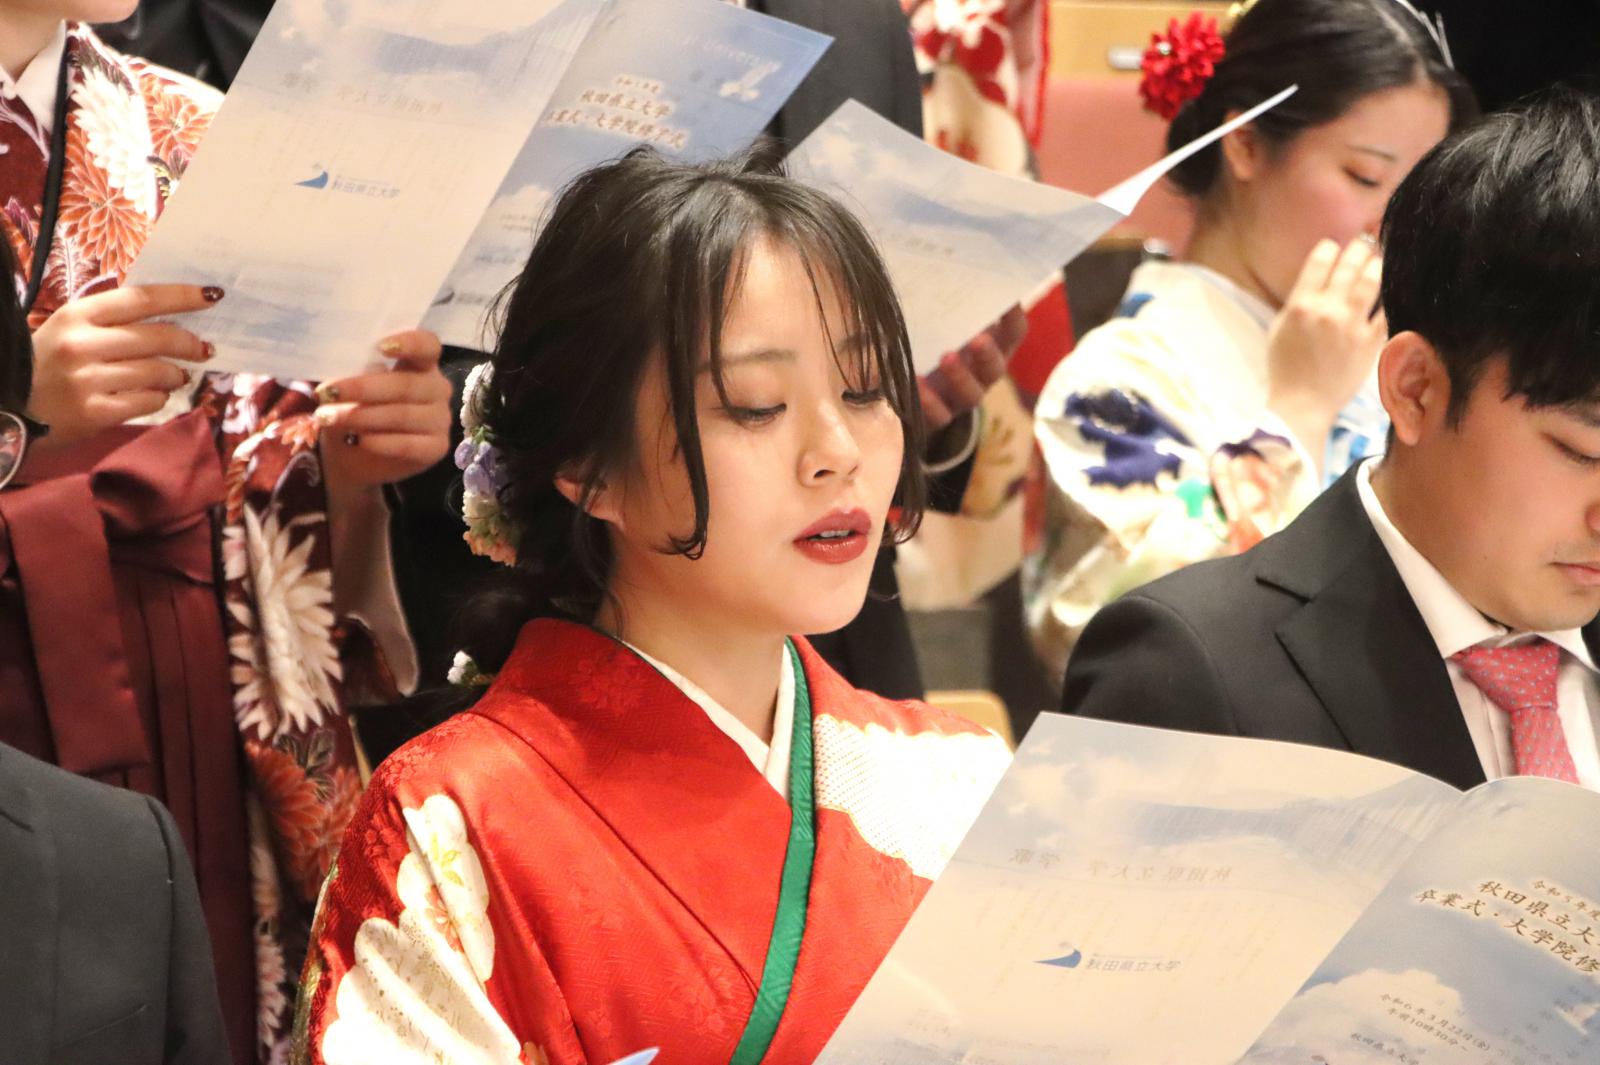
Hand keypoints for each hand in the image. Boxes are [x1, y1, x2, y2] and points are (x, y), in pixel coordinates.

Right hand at [27, 284, 219, 446]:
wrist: (9, 408)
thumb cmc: (46, 364)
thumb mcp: (68, 329)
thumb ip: (111, 320)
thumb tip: (172, 316)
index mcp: (76, 315)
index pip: (141, 298)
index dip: (181, 296)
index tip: (211, 296)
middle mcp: (81, 344)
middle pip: (157, 337)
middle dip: (190, 343)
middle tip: (204, 349)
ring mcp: (87, 380)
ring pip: (157, 372)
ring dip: (175, 374)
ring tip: (176, 376)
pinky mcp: (94, 413)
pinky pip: (148, 401)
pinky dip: (159, 397)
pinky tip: (154, 395)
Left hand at [314, 330, 450, 487]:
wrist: (357, 455)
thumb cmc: (357, 408)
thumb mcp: (352, 384)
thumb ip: (353, 370)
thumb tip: (335, 363)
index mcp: (421, 363)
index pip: (428, 346)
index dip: (410, 343)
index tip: (381, 347)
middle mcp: (437, 389)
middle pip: (405, 385)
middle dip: (362, 388)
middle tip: (327, 393)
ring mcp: (440, 420)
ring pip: (401, 415)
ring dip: (361, 416)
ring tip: (328, 418)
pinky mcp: (436, 448)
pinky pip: (407, 444)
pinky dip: (378, 442)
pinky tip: (356, 440)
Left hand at [918, 304, 1027, 433]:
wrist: (911, 393)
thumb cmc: (931, 343)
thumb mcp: (938, 322)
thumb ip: (939, 302)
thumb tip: (927, 261)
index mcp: (990, 347)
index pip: (1013, 333)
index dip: (1014, 318)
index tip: (1009, 298)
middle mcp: (981, 374)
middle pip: (995, 367)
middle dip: (988, 353)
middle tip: (978, 339)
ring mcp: (960, 399)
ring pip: (971, 394)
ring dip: (960, 376)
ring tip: (946, 358)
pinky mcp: (937, 417)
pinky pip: (938, 414)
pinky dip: (927, 400)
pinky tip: (915, 381)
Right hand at [1265, 237, 1386, 455]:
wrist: (1303, 404)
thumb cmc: (1285, 368)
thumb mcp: (1280, 328)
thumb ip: (1299, 301)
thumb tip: (1320, 278)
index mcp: (1301, 305)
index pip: (1320, 260)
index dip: (1329, 248)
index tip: (1334, 248)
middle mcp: (1328, 310)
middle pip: (1350, 264)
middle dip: (1358, 250)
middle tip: (1363, 247)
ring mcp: (1352, 325)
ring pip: (1372, 280)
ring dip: (1376, 265)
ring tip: (1377, 262)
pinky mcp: (1371, 341)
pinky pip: (1386, 309)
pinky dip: (1389, 296)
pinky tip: (1389, 290)